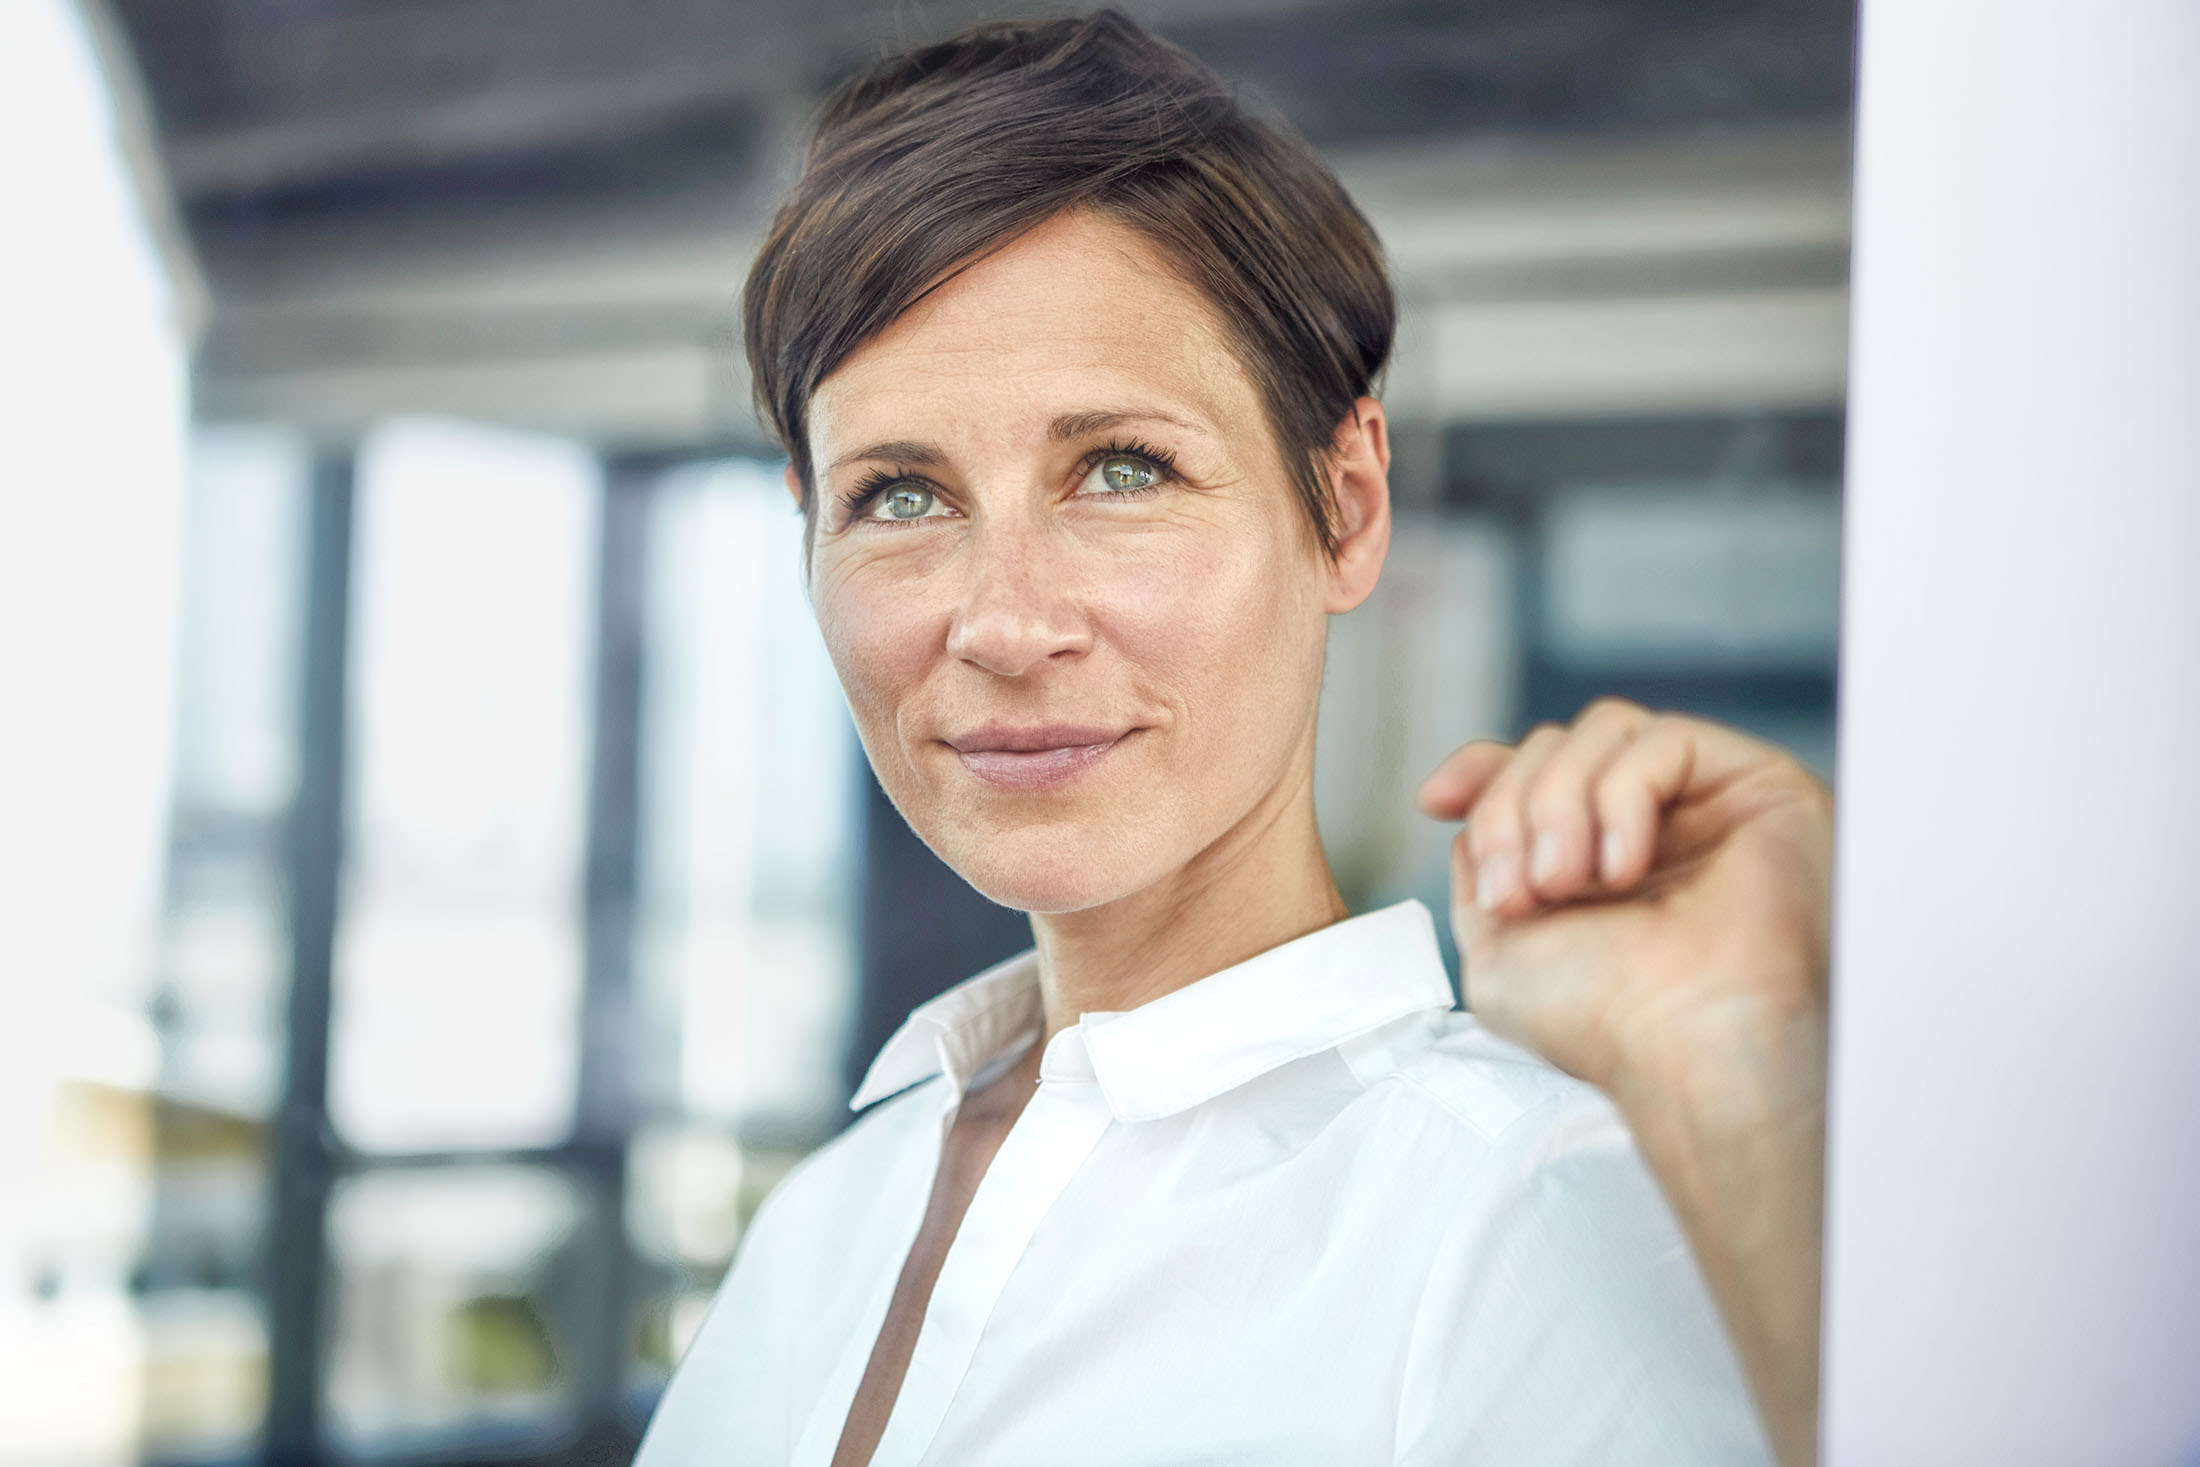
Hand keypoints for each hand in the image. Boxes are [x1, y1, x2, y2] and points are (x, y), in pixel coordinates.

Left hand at [1416, 697, 1830, 1105]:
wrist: (1684, 1056)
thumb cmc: (1602, 1022)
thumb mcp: (1497, 944)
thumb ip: (1480, 866)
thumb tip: (1467, 802)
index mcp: (1601, 858)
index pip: (1538, 770)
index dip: (1483, 770)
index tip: (1434, 801)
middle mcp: (1658, 824)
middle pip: (1556, 745)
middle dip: (1511, 809)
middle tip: (1518, 893)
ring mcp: (1710, 802)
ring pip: (1604, 729)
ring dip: (1557, 802)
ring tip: (1562, 885)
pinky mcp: (1759, 785)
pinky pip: (1665, 739)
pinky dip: (1621, 796)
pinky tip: (1624, 869)